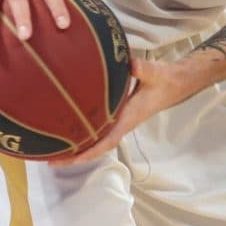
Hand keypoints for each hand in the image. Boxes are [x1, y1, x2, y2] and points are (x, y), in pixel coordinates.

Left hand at [54, 56, 194, 165]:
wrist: (173, 84)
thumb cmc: (163, 80)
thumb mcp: (155, 73)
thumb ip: (144, 69)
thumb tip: (131, 64)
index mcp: (129, 118)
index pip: (108, 140)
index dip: (90, 151)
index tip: (73, 159)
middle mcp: (122, 124)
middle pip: (97, 147)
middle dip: (76, 156)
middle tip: (51, 161)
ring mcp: (119, 122)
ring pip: (97, 142)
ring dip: (78, 149)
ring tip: (54, 154)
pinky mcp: (117, 117)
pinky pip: (99, 132)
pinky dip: (84, 138)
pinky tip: (69, 136)